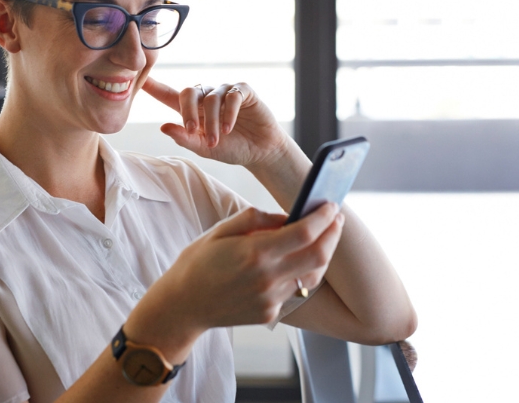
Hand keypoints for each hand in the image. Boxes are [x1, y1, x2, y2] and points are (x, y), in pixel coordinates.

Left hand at [141, 77, 289, 167]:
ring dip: (212, 121)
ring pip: (210, 98)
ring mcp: (225, 92)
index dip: (154, 87)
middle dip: (188, 113)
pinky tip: (229, 128)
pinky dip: (228, 113)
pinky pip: (231, 95)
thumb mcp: (204, 149)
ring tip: (216, 140)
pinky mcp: (243, 91)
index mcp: (193, 110)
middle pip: (188, 92)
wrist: (260, 152)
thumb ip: (185, 138)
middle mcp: (207, 97)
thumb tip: (163, 127)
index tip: (139, 78)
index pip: (169, 95)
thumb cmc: (230, 149)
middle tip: (193, 131)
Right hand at [152, 202, 344, 331]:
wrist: (183, 305)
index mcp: (254, 253)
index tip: (330, 206)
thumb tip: (287, 216)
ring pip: (312, 275)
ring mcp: (270, 299)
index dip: (323, 217)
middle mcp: (267, 278)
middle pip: (319, 255)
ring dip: (323, 254)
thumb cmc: (197, 263)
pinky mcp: (270, 313)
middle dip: (333, 234)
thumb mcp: (220, 230)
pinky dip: (303, 272)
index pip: (304, 232)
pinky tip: (299, 259)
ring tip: (323, 238)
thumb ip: (256, 219)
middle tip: (336, 219)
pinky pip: (296, 290)